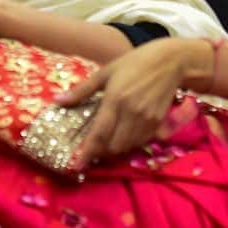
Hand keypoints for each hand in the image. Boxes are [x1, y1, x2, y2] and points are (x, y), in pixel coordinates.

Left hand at [55, 37, 211, 166]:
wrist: (170, 61)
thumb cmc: (134, 63)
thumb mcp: (105, 72)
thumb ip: (82, 90)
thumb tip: (58, 101)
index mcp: (114, 99)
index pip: (98, 134)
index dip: (87, 153)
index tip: (76, 166)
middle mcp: (131, 113)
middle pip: (113, 146)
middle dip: (100, 151)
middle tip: (92, 147)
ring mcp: (147, 119)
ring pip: (127, 147)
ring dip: (115, 149)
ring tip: (107, 141)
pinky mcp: (159, 122)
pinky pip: (141, 142)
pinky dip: (130, 144)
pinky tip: (124, 134)